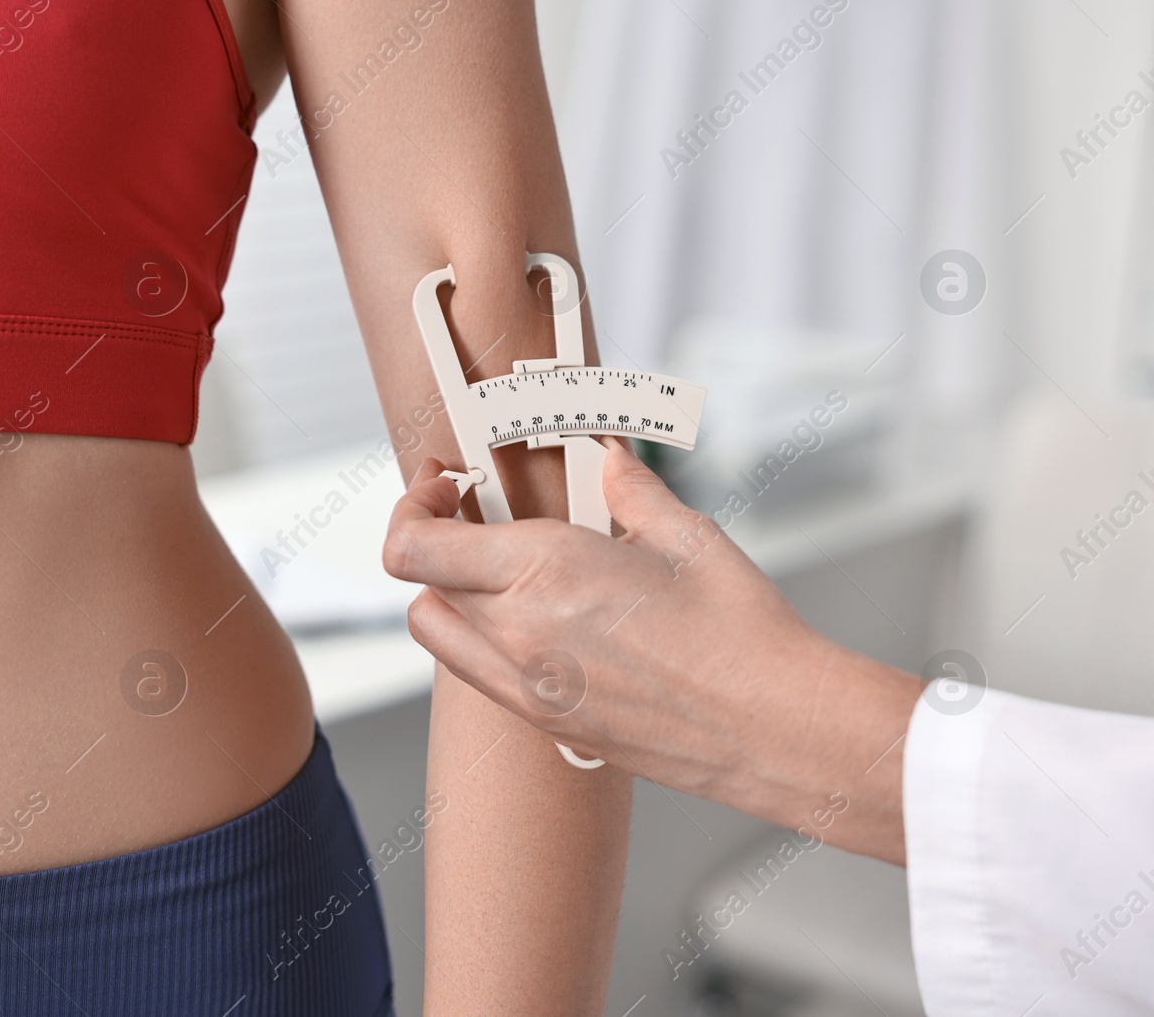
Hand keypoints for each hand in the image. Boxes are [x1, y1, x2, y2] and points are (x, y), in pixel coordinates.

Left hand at [382, 439, 920, 860]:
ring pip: (436, 632)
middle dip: (435, 537)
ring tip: (497, 563)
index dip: (411, 506)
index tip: (441, 484)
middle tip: (474, 511)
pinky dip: (477, 635)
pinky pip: (473, 672)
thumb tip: (610, 456)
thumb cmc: (739, 633)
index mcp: (542, 573)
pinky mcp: (545, 722)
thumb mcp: (683, 534)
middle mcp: (517, 634)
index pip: (414, 546)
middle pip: (421, 584)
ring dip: (447, 590)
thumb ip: (628, 487)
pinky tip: (530, 613)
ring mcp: (525, 686)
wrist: (773, 729)